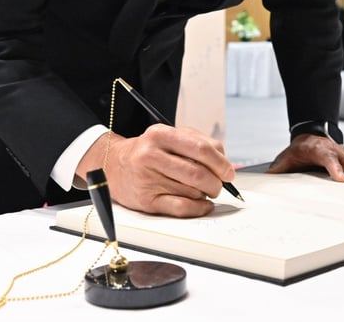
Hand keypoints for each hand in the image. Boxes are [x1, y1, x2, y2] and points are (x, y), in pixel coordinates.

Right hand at [76, 124, 235, 217]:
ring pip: (192, 191)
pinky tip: (203, 204)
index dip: (221, 163)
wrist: (114, 165)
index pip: (201, 149)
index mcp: (161, 135)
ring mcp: (147, 179)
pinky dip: (198, 208)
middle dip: (216, 182)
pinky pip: (181, 208)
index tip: (229, 172)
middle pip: (198, 174)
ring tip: (204, 190)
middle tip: (220, 185)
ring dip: (206, 194)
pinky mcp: (146, 200)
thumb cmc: (150, 150)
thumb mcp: (170, 136)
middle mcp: (151, 156)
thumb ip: (198, 143)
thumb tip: (224, 163)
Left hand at [266, 134, 343, 183]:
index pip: (326, 157)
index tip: (339, 178)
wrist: (309, 134)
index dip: (333, 167)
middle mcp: (333, 149)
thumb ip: (279, 169)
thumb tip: (267, 179)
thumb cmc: (299, 150)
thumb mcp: (286, 158)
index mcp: (317, 149)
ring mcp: (343, 152)